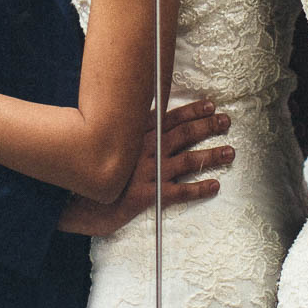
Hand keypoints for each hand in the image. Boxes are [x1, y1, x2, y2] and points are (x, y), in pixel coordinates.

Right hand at [57, 99, 232, 235]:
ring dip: (211, 154)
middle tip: (227, 121)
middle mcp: (145, 149)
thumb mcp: (107, 142)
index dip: (193, 110)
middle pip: (183, 134)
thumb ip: (127, 130)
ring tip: (230, 151)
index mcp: (135, 134)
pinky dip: (200, 188)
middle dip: (208, 126)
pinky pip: (180, 191)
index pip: (170, 117)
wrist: (78, 202)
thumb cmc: (92, 171)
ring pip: (187, 159)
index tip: (211, 104)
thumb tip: (143, 116)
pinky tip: (215, 186)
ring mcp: (148, 172)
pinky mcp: (150, 195)